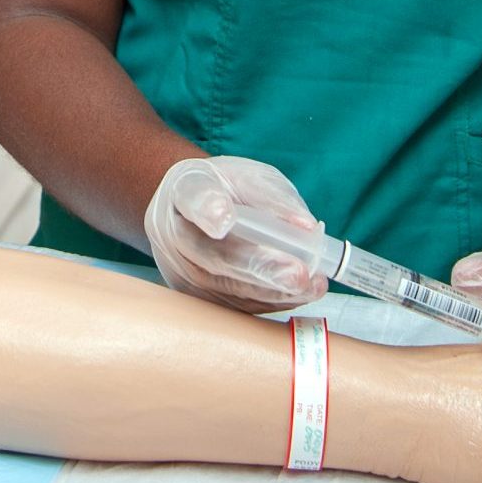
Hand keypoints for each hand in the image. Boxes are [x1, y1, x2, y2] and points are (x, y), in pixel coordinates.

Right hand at [143, 155, 329, 311]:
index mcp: (184, 189)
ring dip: (271, 290)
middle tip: (297, 274)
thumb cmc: (226, 191)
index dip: (208, 210)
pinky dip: (268, 300)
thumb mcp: (249, 177)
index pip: (192, 198)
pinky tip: (298, 293)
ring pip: (224, 287)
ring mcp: (180, 270)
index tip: (225, 219)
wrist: (193, 211)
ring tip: (309, 285)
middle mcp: (173, 232)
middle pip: (212, 255)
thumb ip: (273, 198)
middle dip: (259, 266)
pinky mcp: (195, 297)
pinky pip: (232, 305)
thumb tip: (307, 228)